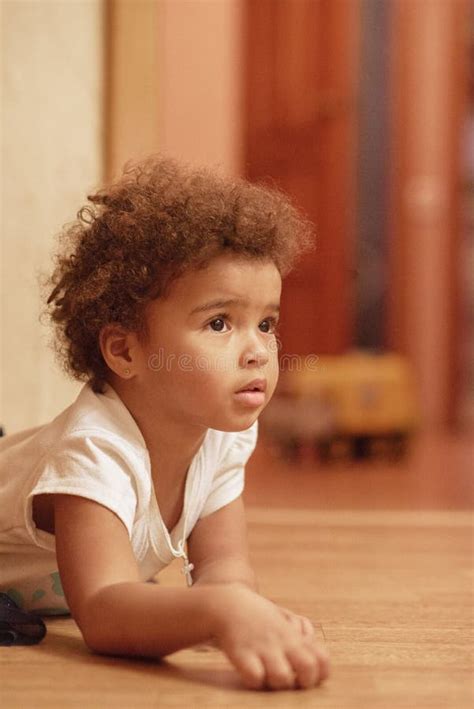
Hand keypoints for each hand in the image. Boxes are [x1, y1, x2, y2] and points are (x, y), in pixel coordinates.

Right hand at [207, 583, 329, 690]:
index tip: (307, 674)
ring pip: (283, 677)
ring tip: (269, 676)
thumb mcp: (282, 618)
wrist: (226, 603)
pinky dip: (255, 680)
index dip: (320, 673)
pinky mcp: (241, 653)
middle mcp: (282, 641)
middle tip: (292, 680)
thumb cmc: (257, 616)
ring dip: (278, 682)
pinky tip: (251, 672)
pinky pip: (254, 677)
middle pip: (309, 669)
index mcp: (294, 636)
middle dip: (304, 682)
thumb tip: (311, 638)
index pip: (323, 660)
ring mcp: (262, 647)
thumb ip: (300, 630)